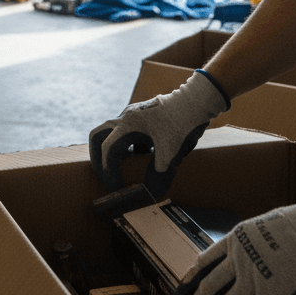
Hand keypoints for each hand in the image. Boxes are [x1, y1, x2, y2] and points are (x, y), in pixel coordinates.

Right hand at [89, 70, 229, 196]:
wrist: (198, 101)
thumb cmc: (183, 123)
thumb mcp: (172, 153)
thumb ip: (160, 174)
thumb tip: (152, 193)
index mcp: (128, 125)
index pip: (108, 150)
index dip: (109, 172)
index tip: (116, 187)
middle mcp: (125, 117)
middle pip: (98, 136)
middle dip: (98, 158)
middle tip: (104, 176)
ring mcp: (133, 115)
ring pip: (112, 134)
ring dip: (113, 152)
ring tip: (123, 170)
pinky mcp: (143, 116)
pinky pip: (128, 133)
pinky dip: (129, 147)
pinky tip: (144, 157)